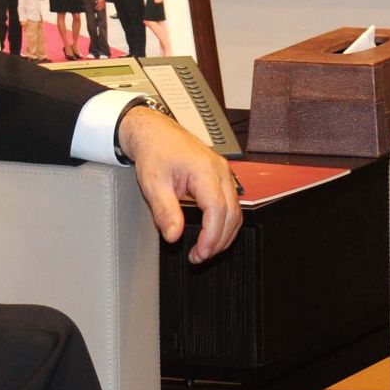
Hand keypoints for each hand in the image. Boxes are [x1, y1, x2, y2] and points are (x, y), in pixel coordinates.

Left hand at [118, 106, 241, 262]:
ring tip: (204, 249)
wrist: (155, 132)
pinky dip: (224, 223)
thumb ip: (165, 211)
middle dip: (218, 241)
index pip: (217, 211)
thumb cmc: (155, 151)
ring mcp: (223, 172)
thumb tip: (173, 236)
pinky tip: (210, 234)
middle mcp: (220, 170)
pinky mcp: (221, 176)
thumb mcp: (153, 184)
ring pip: (235, 211)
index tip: (200, 252)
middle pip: (232, 214)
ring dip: (223, 234)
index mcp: (205, 170)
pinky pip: (231, 204)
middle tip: (199, 256)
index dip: (211, 237)